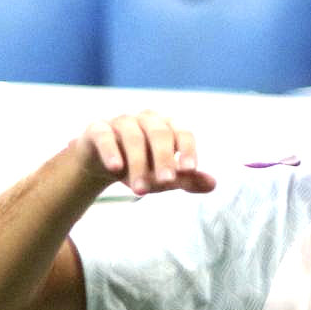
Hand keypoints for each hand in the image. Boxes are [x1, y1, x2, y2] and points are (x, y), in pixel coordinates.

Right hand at [73, 110, 216, 195]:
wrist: (100, 163)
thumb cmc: (140, 166)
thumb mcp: (163, 177)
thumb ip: (187, 180)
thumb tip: (212, 184)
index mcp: (168, 127)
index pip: (183, 133)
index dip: (188, 149)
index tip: (190, 170)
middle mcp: (146, 119)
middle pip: (159, 133)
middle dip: (164, 159)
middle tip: (166, 182)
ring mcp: (121, 122)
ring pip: (134, 137)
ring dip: (138, 164)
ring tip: (140, 190)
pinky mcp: (97, 129)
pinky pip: (105, 136)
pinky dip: (111, 151)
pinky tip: (116, 168)